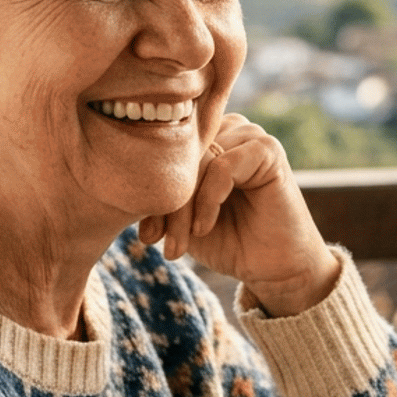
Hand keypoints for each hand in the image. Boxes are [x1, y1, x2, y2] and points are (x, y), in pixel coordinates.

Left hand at [138, 113, 339, 316]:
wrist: (273, 268)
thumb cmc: (228, 241)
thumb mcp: (182, 218)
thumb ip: (161, 194)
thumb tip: (122, 183)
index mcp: (205, 139)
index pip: (164, 152)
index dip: (151, 192)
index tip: (145, 236)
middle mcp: (226, 129)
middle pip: (179, 156)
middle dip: (165, 204)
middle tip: (157, 242)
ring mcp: (248, 135)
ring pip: (197, 161)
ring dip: (183, 207)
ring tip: (180, 242)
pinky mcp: (268, 150)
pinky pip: (222, 165)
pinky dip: (208, 200)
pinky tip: (205, 228)